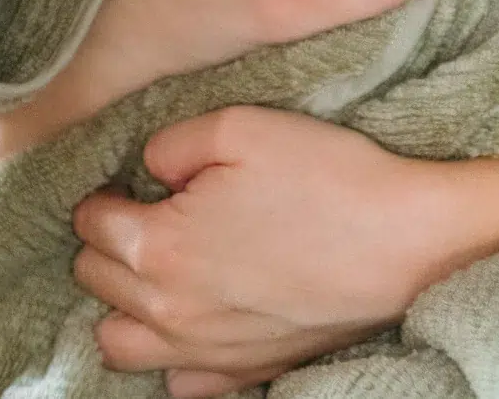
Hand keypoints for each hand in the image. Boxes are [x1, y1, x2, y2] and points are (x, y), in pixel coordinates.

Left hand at [73, 107, 471, 397]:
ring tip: (161, 266)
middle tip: (145, 211)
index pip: (92, 224)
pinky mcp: (245, 371)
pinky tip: (199, 314)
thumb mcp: (243, 126)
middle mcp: (170, 310)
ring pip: (119, 343)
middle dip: (108, 242)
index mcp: (160, 245)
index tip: (127, 180)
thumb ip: (173, 144)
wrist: (406, 241)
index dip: (105, 192)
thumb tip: (150, 167)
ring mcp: (206, 350)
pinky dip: (171, 352)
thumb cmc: (326, 177)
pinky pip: (178, 380)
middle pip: (96, 279)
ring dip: (124, 303)